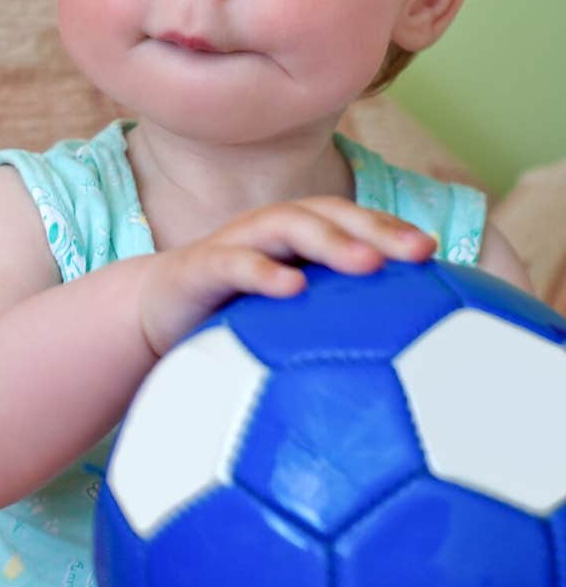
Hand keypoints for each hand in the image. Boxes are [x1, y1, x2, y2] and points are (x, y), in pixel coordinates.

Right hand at [139, 198, 435, 357]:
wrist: (153, 312)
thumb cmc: (231, 316)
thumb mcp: (285, 320)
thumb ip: (332, 325)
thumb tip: (399, 373)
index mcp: (296, 239)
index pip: (350, 222)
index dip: (390, 228)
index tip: (434, 254)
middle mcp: (271, 231)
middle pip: (329, 214)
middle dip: (374, 228)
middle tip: (417, 252)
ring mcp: (236, 243)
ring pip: (287, 226)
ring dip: (330, 240)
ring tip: (367, 263)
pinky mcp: (200, 266)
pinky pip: (234, 262)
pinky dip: (263, 270)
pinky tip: (292, 288)